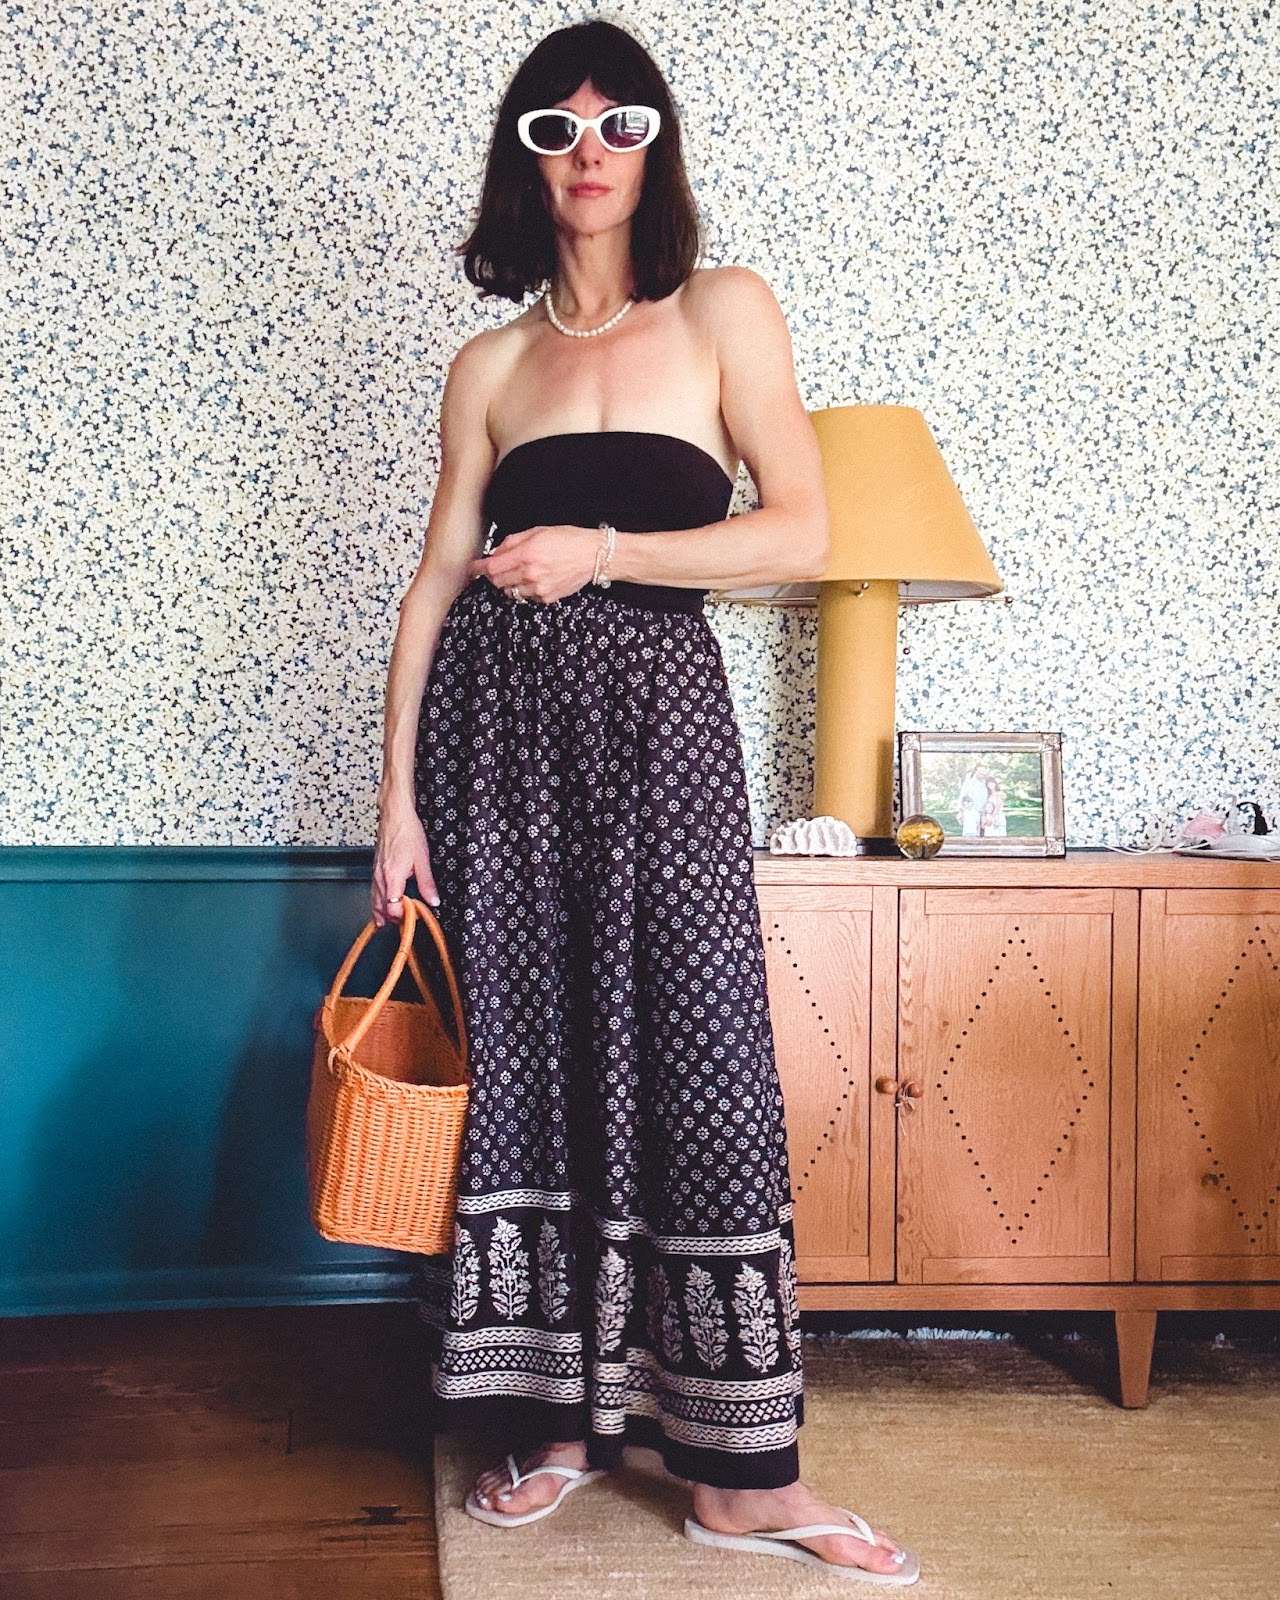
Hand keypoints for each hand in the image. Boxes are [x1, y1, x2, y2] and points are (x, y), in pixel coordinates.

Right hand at [372, 798, 438, 925]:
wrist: (395, 816)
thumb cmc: (407, 832)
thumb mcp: (423, 860)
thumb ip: (427, 883)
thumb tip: (433, 900)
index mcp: (392, 877)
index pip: (394, 908)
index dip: (405, 916)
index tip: (417, 916)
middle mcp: (380, 878)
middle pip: (381, 909)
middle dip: (393, 919)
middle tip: (407, 923)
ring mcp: (375, 874)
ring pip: (374, 902)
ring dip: (383, 914)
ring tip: (392, 924)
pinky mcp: (375, 870)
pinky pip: (373, 893)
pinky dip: (377, 904)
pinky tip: (382, 907)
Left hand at [468, 523, 603, 603]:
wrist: (593, 556)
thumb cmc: (567, 540)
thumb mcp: (537, 532)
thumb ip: (512, 542)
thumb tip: (495, 553)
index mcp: (526, 554)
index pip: (492, 567)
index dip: (479, 569)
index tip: (474, 568)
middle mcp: (531, 574)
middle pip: (498, 582)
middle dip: (495, 575)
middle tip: (500, 567)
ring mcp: (539, 589)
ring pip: (511, 592)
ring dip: (509, 583)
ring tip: (522, 572)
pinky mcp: (547, 598)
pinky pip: (526, 597)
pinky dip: (525, 589)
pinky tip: (536, 579)